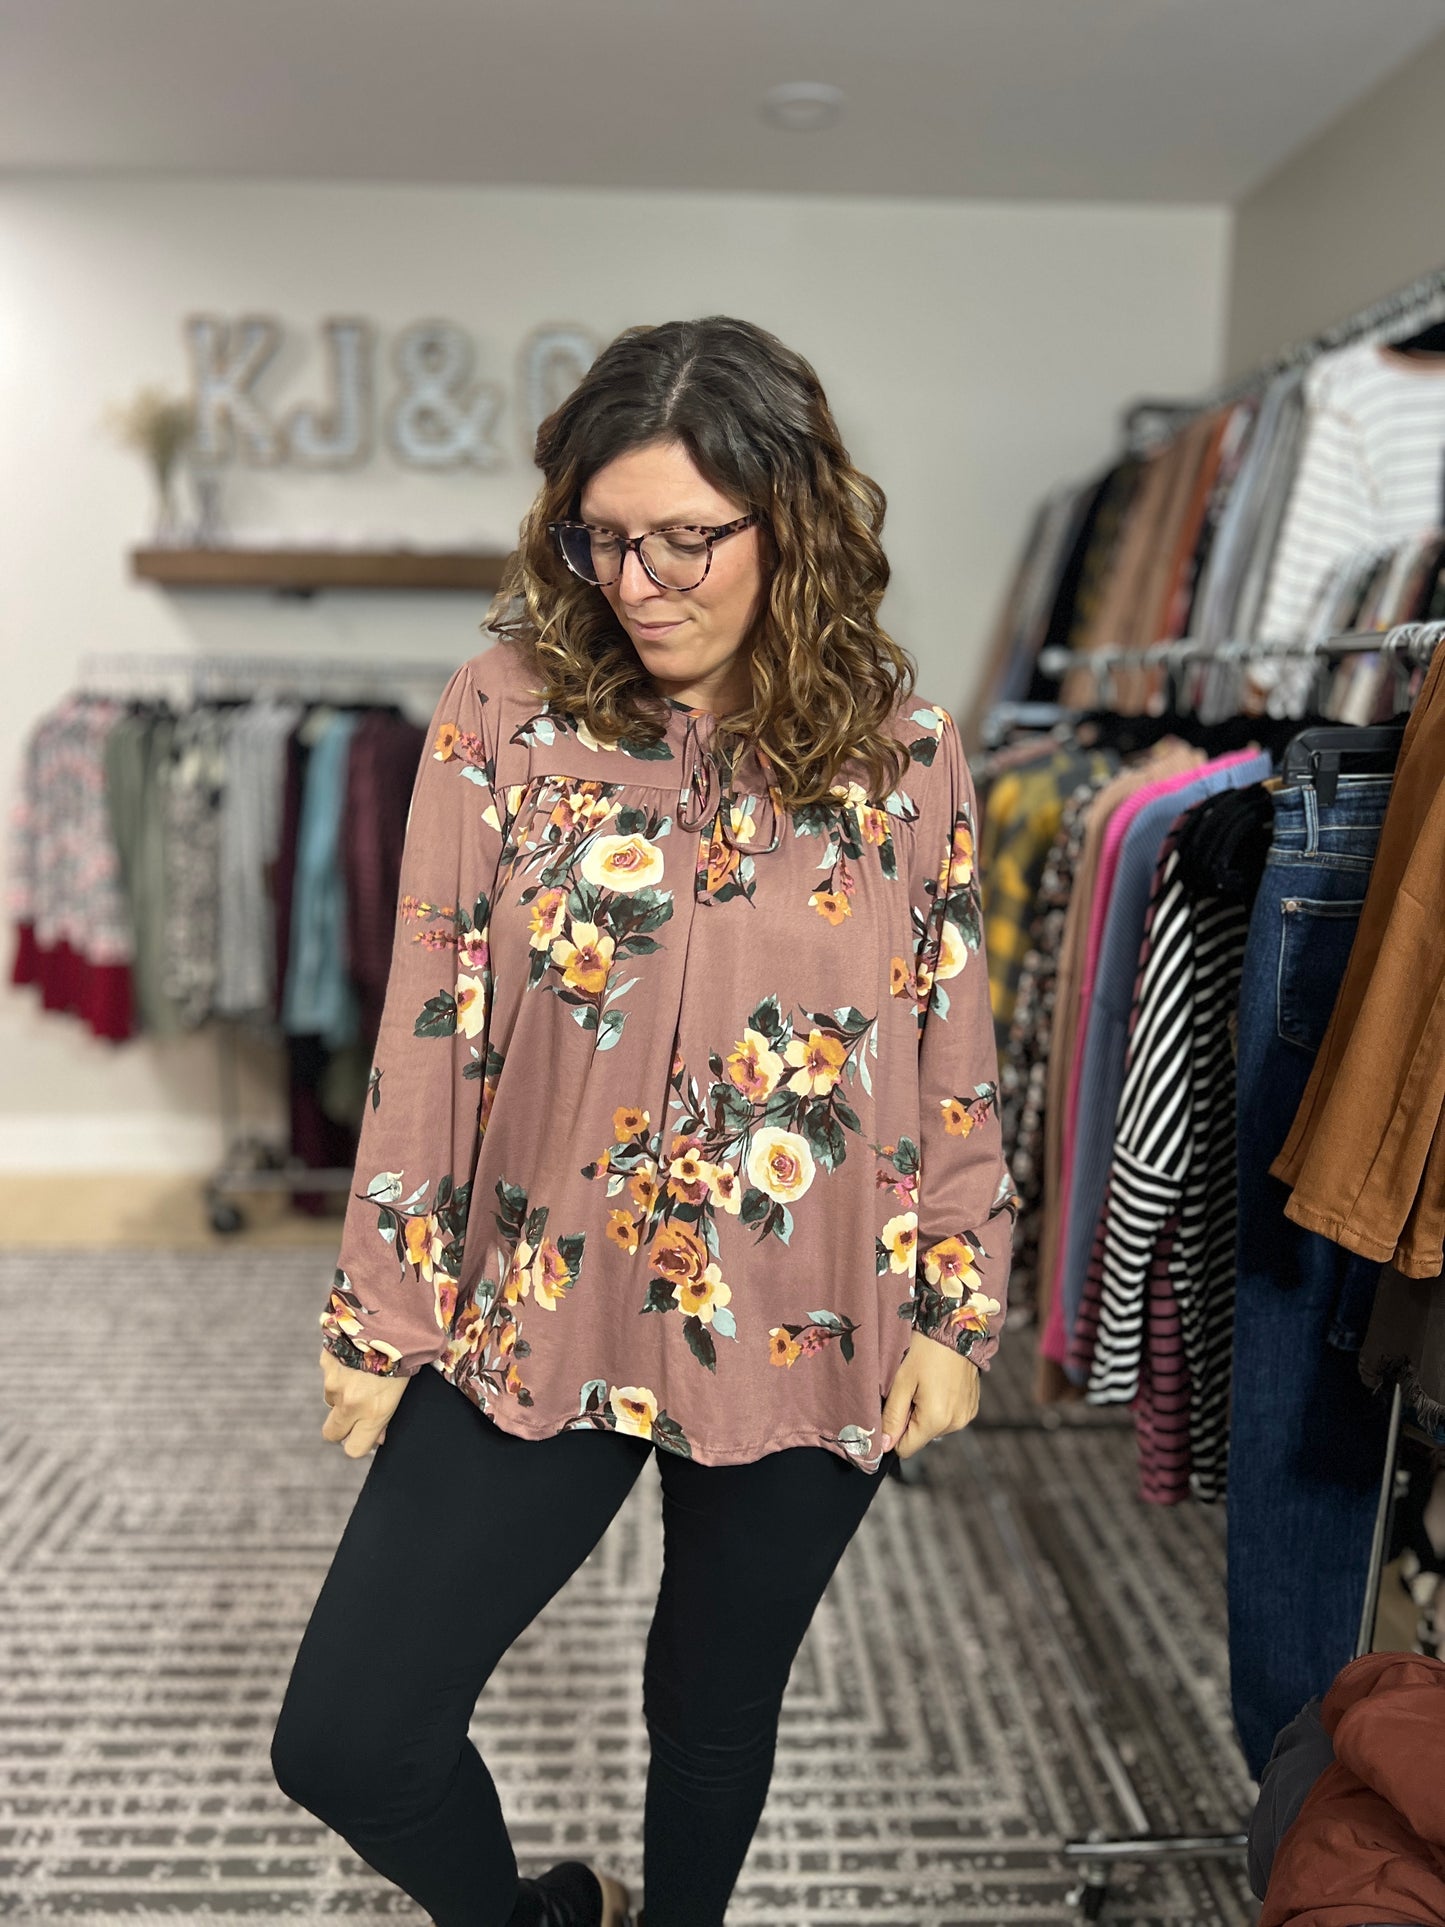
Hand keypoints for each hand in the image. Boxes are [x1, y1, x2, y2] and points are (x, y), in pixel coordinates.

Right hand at [319, 1346, 410, 1457]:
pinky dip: (338, 1368)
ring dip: (341, 1393)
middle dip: (341, 1427)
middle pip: (332, 1433)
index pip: (354, 1449)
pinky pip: (328, 1373)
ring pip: (330, 1400)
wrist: (390, 1313)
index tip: (366, 1433)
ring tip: (362, 1372)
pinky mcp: (326, 1361)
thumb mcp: (403, 1389)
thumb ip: (386, 1415)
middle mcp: (350, 1402)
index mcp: (374, 1412)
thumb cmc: (406, 1352)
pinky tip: (355, 1354)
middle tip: (357, 1410)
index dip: (359, 1443)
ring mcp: (334, 1382)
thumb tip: (379, 1437)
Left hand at [880, 1332, 980, 1459]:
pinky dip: (940, 1406)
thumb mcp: (901, 1381)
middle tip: (911, 1389)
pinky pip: (948, 1418)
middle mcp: (955, 1424)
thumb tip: (884, 1446)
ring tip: (926, 1383)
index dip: (894, 1432)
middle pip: (920, 1437)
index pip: (906, 1449)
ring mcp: (966, 1416)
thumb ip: (892, 1416)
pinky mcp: (972, 1408)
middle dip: (910, 1419)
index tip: (894, 1407)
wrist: (956, 1328)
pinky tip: (939, 1384)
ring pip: (934, 1428)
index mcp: (936, 1419)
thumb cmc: (925, 1350)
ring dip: (925, 1412)